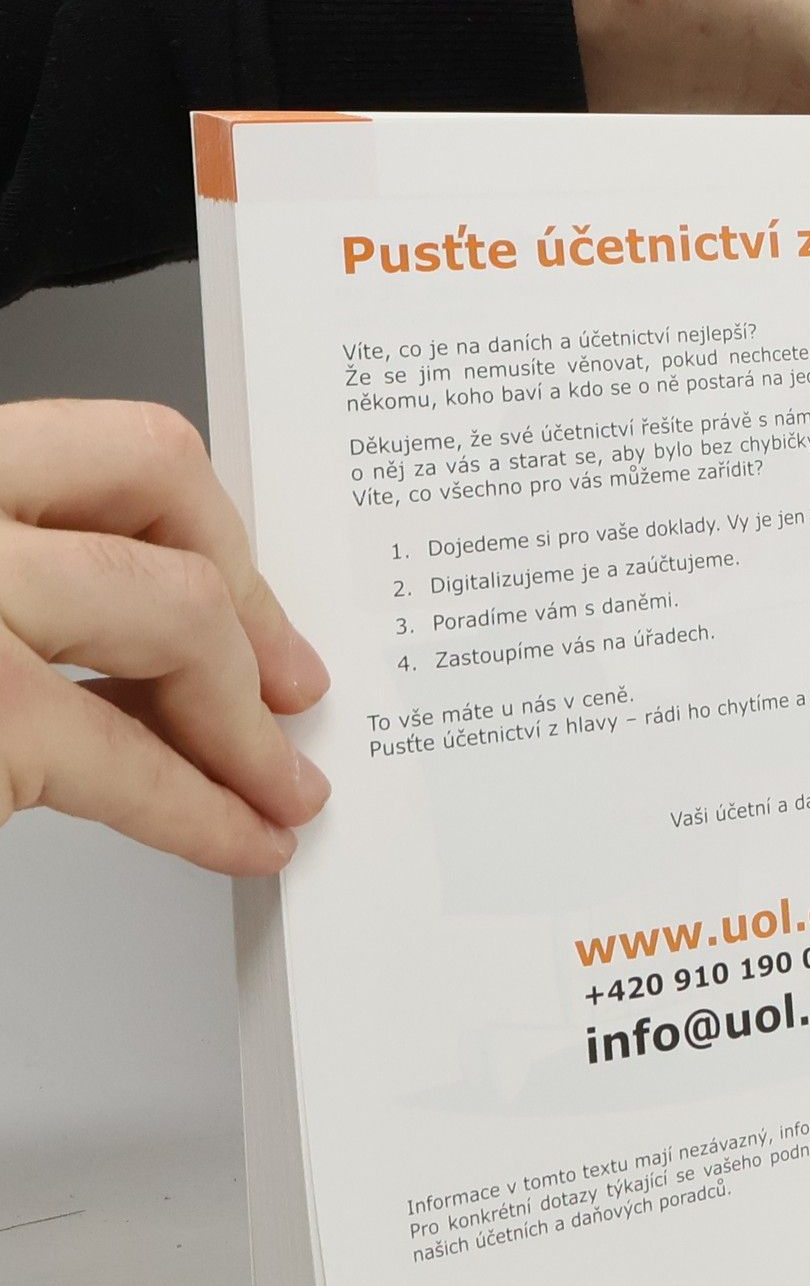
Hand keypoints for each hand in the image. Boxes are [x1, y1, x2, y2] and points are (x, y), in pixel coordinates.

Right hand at [0, 400, 331, 874]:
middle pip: (159, 490)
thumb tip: (172, 658)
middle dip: (251, 602)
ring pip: (175, 613)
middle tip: (297, 690)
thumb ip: (35, 590)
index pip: (110, 448)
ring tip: (285, 788)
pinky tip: (239, 838)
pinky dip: (204, 813)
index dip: (207, 528)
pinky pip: (130, 762)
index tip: (250, 600)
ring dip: (250, 723)